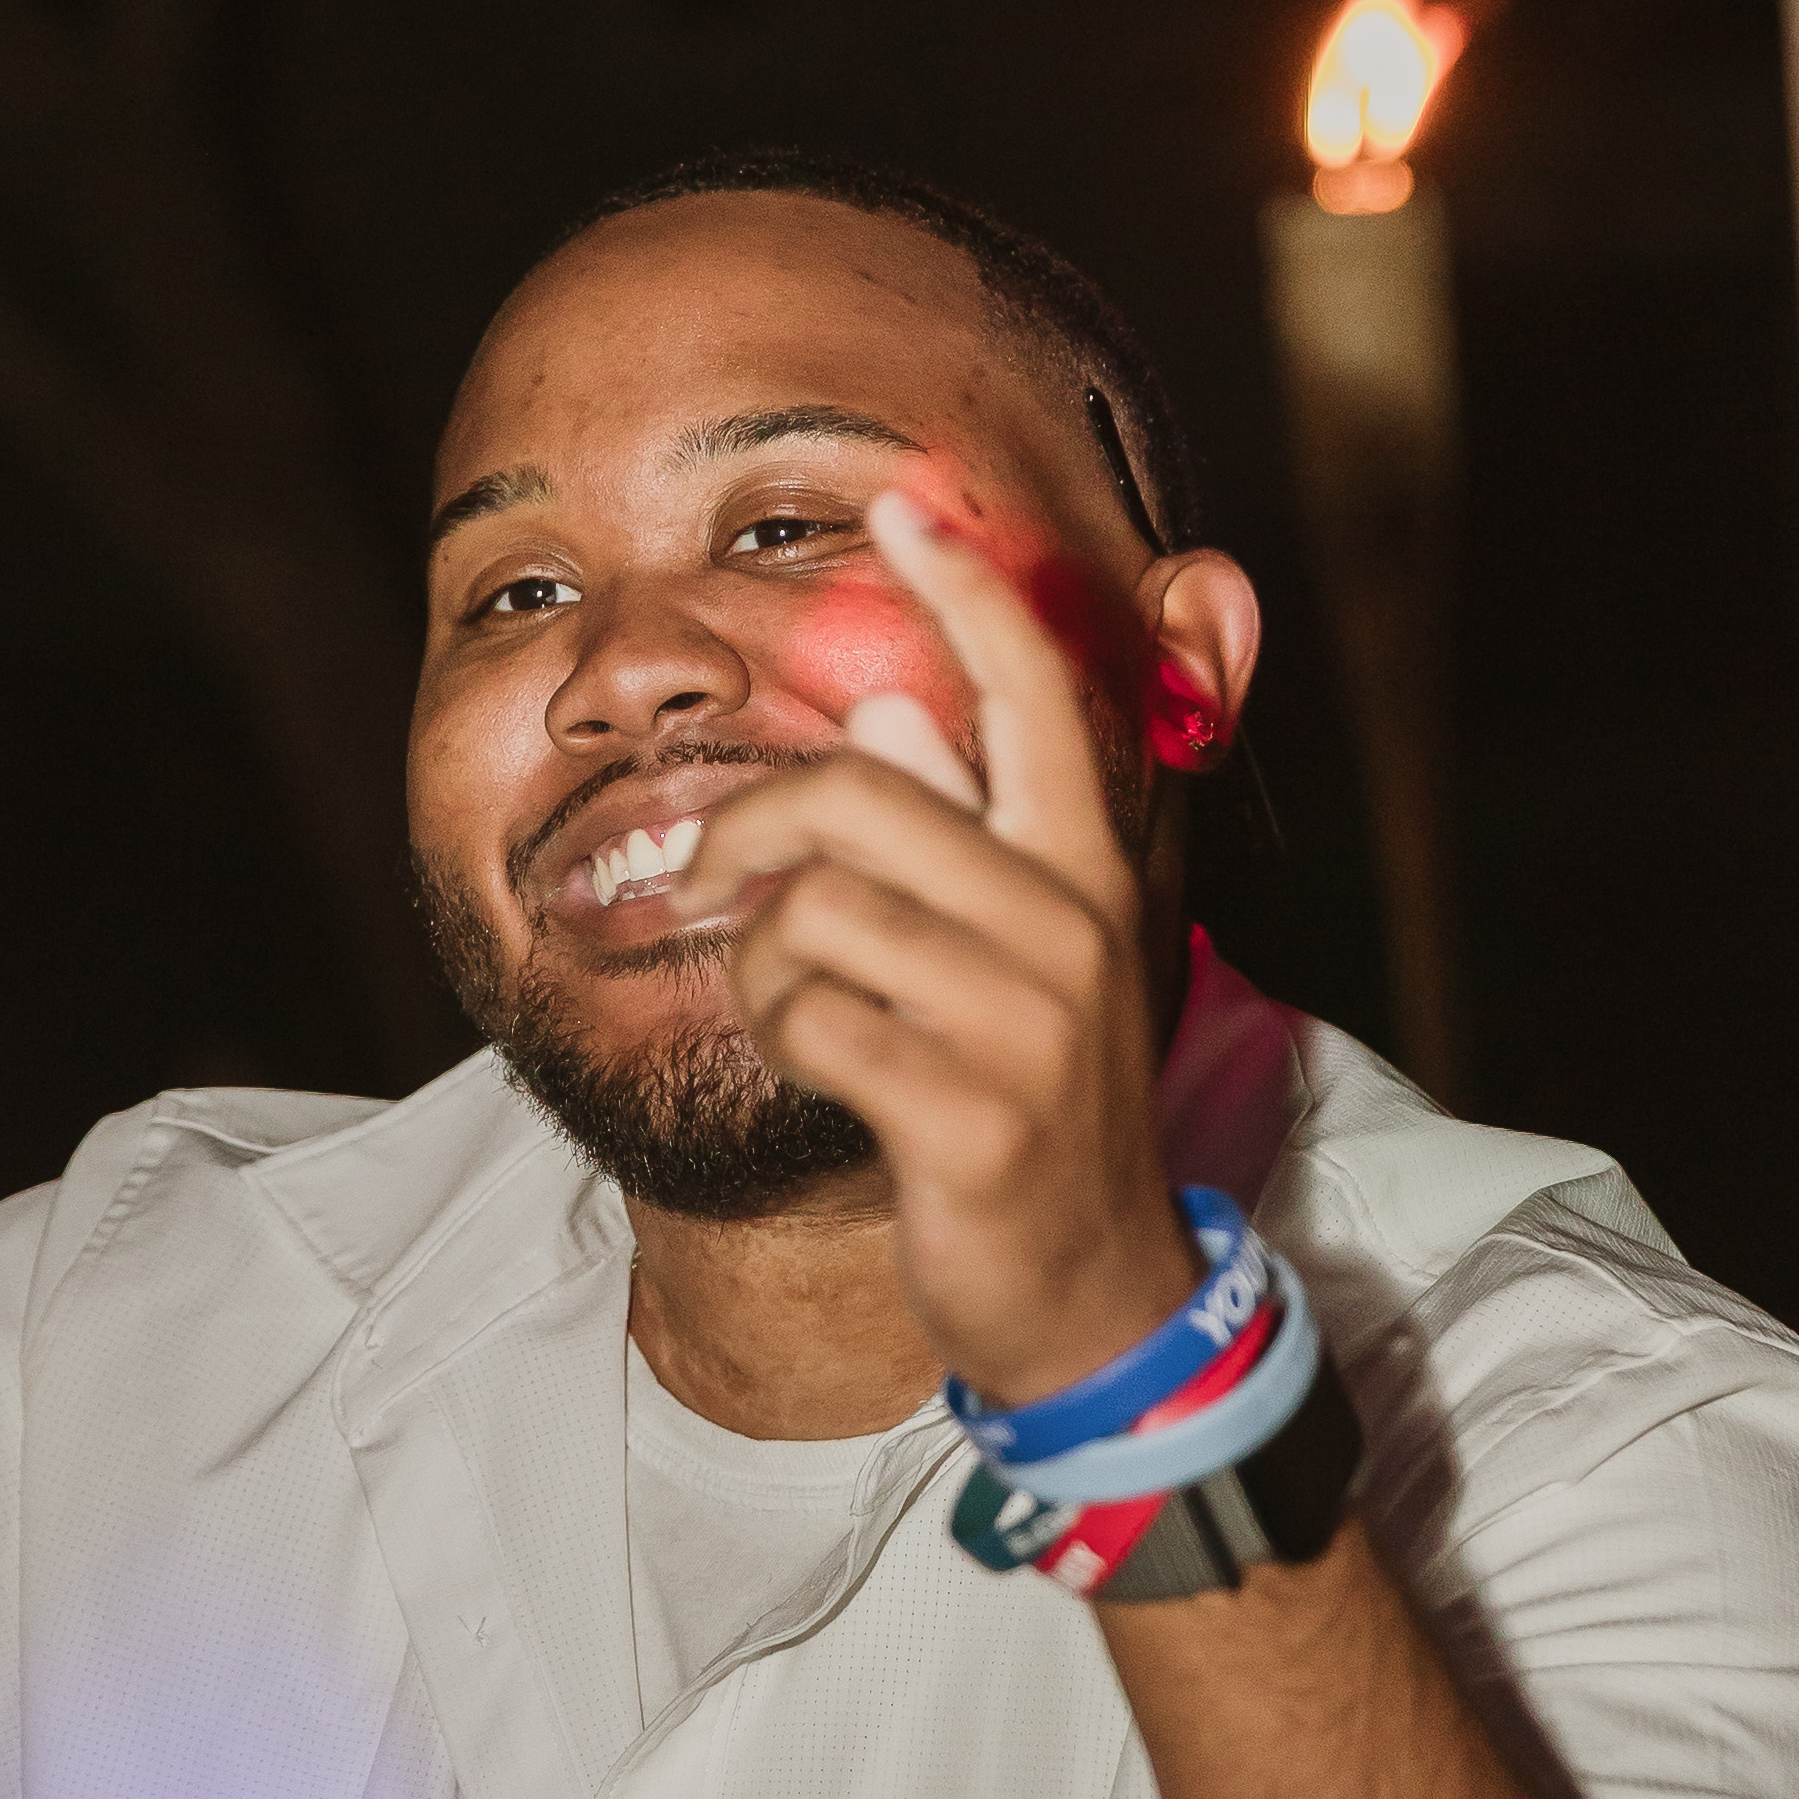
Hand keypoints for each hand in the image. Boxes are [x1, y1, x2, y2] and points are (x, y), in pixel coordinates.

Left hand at [684, 490, 1190, 1401]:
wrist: (1088, 1291)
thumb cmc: (1028, 1102)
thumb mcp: (1014, 953)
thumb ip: (959, 826)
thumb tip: (884, 704)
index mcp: (1084, 866)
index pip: (1032, 693)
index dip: (967, 591)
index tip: (904, 507)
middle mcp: (1072, 923)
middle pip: (857, 792)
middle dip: (747, 826)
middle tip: (710, 881)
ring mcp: (1029, 1020)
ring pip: (814, 909)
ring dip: (763, 959)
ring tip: (792, 1002)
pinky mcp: (971, 1111)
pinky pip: (808, 1019)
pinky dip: (779, 1035)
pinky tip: (816, 1063)